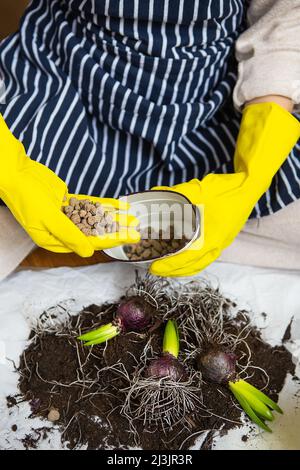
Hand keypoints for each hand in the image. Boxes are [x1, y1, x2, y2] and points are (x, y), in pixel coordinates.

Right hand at [0, 115, 139, 256]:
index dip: (111, 240)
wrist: (17, 173)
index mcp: (55, 240)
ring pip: (95, 218)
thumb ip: (69, 235)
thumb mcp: (48, 219)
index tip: (129, 238)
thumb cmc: (27, 198)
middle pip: (96, 232)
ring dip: (114, 218)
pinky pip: (91, 205)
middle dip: (117, 231)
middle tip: (137, 229)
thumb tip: (87, 253)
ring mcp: (68, 216)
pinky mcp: (70, 202)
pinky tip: (120, 205)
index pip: (89, 243)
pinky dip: (105, 205)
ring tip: (133, 217)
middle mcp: (63, 230)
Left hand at [150, 102, 299, 276]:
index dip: (169, 265)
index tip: (154, 266)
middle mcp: (217, 245)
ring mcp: (222, 244)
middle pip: (193, 267)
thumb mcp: (198, 189)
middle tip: (155, 269)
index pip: (187, 258)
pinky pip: (205, 257)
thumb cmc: (227, 190)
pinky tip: (181, 254)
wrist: (249, 187)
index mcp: (212, 237)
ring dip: (182, 268)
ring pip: (200, 264)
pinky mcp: (222, 240)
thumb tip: (155, 192)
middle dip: (173, 271)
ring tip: (166, 266)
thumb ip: (175, 193)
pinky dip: (191, 261)